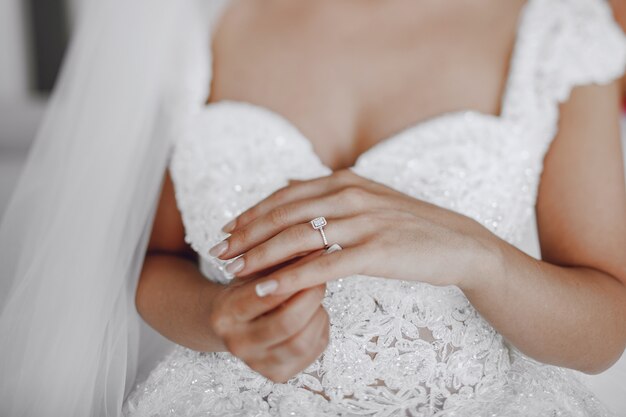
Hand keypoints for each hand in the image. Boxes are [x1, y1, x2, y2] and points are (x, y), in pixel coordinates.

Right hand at [207, 251, 329, 381]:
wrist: (231, 323)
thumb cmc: (247, 289)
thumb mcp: (254, 270)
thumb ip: (276, 259)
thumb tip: (314, 244)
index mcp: (224, 315)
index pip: (263, 296)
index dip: (292, 276)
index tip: (313, 255)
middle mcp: (237, 344)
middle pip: (287, 323)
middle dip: (311, 296)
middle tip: (321, 275)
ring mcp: (258, 364)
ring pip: (303, 342)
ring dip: (318, 314)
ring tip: (316, 294)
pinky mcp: (278, 375)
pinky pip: (313, 350)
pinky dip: (321, 327)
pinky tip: (315, 313)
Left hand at [210, 169, 494, 295]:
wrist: (459, 243)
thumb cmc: (410, 224)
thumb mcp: (367, 197)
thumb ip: (326, 190)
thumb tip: (286, 183)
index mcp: (345, 181)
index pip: (285, 196)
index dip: (251, 213)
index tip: (226, 229)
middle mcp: (350, 196)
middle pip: (284, 215)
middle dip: (246, 234)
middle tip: (218, 252)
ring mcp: (363, 222)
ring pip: (298, 238)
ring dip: (260, 255)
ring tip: (234, 270)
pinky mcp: (376, 251)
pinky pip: (324, 265)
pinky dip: (291, 278)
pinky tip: (268, 289)